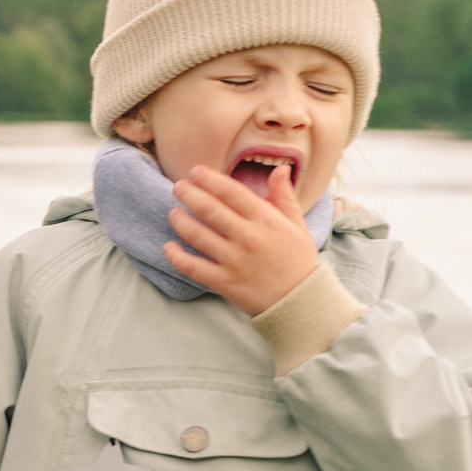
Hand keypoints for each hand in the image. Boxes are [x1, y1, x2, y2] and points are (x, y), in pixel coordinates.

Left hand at [165, 163, 321, 316]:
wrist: (302, 301)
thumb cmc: (298, 260)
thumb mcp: (296, 225)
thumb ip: (284, 196)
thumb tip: (280, 169)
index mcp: (266, 220)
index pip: (231, 192)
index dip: (209, 179)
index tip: (195, 172)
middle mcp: (249, 238)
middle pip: (209, 209)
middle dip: (188, 194)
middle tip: (178, 187)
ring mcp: (235, 261)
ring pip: (197, 235)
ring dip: (180, 221)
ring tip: (173, 213)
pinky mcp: (225, 282)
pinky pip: (193, 267)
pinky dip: (176, 256)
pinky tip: (168, 247)